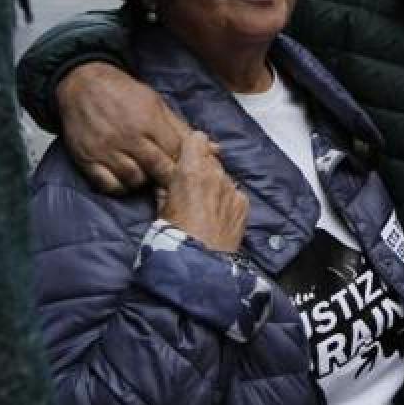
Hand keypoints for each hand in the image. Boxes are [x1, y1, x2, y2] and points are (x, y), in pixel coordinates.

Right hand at [58, 62, 190, 193]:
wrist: (83, 84)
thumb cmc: (124, 94)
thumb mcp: (158, 105)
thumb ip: (183, 130)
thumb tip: (215, 150)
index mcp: (149, 121)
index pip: (177, 152)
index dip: (187, 164)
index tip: (191, 171)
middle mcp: (128, 137)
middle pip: (158, 168)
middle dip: (170, 178)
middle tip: (175, 183)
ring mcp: (106, 150)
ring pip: (134, 180)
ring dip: (145, 182)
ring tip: (148, 176)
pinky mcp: (88, 159)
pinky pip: (108, 185)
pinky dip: (120, 187)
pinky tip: (127, 180)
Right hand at [158, 131, 248, 252]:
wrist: (199, 265)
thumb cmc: (173, 238)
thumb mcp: (160, 208)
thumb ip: (164, 187)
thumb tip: (164, 180)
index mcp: (192, 169)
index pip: (197, 138)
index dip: (191, 147)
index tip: (185, 157)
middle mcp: (216, 174)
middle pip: (211, 158)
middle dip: (202, 168)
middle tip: (192, 186)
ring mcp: (232, 189)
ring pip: (223, 176)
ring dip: (215, 184)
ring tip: (204, 207)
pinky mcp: (244, 204)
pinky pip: (234, 194)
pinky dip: (227, 201)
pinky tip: (217, 217)